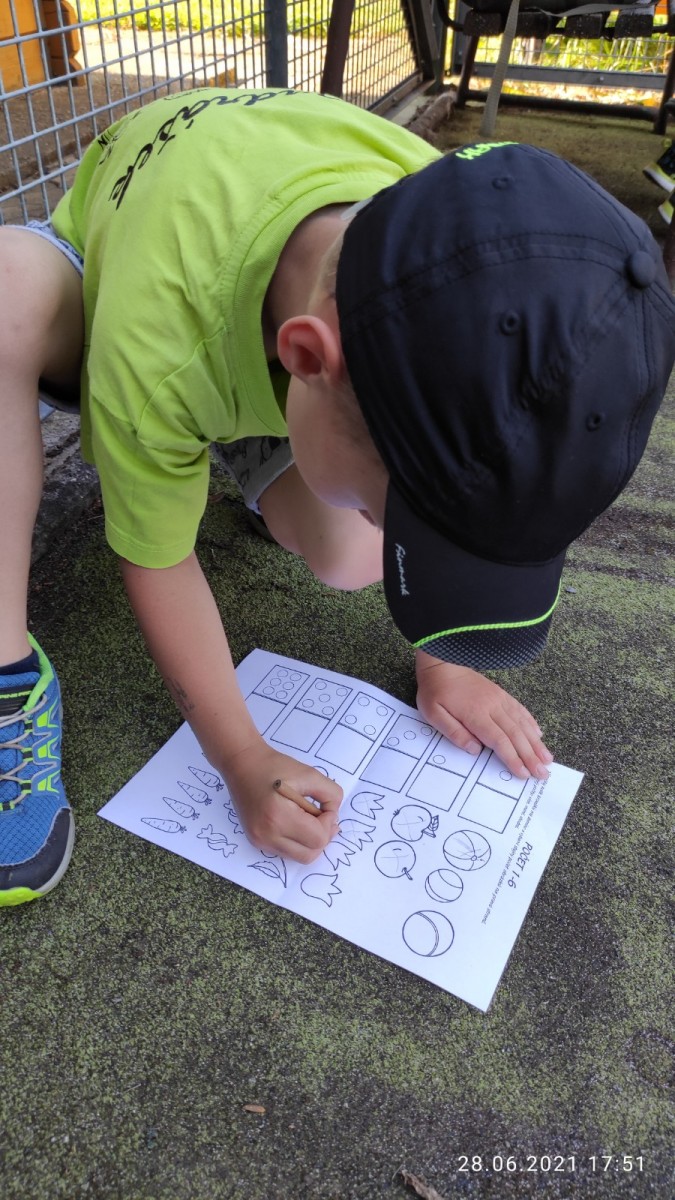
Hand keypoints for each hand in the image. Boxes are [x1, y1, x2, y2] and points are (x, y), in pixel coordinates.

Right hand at [223, 739, 342, 862]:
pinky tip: (295, 821)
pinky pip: (286, 851)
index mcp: (279, 816)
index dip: (328, 822)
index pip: (318, 838)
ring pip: (299, 857)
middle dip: (321, 835)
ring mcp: (259, 841)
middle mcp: (266, 835)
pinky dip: (297, 841)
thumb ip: (331, 795)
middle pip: (310, 854)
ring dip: (309, 841)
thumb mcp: (310, 774)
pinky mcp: (256, 841)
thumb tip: (333, 817)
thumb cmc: (275, 766)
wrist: (242, 764)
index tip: (324, 805)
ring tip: (307, 818)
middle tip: (320, 814)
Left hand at [415, 651, 552, 780]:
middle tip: (543, 773)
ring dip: (536, 743)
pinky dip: (531, 723)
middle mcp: (492, 707)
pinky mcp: (501, 694)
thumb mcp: (434, 714)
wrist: (443, 661)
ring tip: (547, 759)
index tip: (524, 773)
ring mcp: (499, 699)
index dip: (513, 758)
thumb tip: (475, 750)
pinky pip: (520, 710)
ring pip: (522, 724)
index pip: (499, 740)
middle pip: (516, 735)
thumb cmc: (435, 690)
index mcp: (475, 714)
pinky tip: (538, 734)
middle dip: (531, 756)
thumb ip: (454, 732)